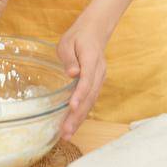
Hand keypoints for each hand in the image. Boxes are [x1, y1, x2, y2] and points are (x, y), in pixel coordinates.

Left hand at [56, 12, 109, 138]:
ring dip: (80, 119)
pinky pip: (91, 100)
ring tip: (67, 134)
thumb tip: (72, 73)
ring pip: (91, 101)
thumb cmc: (78, 37)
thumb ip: (69, 58)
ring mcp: (100, 78)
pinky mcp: (97, 83)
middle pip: (90, 96)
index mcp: (91, 59)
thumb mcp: (68, 42)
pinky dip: (83, 113)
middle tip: (66, 131)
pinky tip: (73, 125)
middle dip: (78, 115)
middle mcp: (99, 72)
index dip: (80, 94)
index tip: (72, 107)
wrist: (95, 31)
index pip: (87, 80)